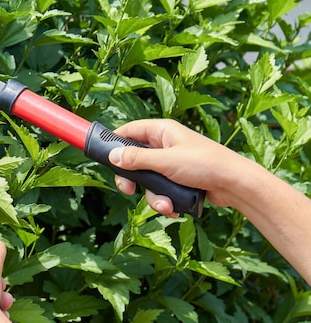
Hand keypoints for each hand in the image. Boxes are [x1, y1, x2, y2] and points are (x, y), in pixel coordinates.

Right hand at [108, 119, 261, 215]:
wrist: (236, 185)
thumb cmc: (204, 164)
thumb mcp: (166, 161)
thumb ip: (137, 160)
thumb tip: (112, 156)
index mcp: (162, 131)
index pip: (129, 131)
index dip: (114, 142)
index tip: (103, 156)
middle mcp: (165, 145)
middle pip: (134, 160)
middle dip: (132, 179)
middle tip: (127, 190)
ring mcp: (172, 164)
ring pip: (148, 180)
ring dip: (153, 196)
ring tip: (165, 204)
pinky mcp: (179, 180)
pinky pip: (162, 191)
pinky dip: (165, 201)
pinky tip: (174, 208)